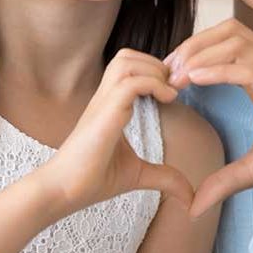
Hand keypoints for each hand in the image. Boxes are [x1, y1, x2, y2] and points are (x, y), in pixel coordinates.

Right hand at [41, 49, 192, 216]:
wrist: (62, 192)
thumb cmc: (92, 180)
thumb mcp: (137, 174)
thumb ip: (164, 177)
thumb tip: (190, 197)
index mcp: (110, 104)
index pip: (129, 66)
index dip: (154, 70)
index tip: (174, 89)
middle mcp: (105, 97)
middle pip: (127, 55)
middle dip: (156, 63)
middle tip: (174, 87)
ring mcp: (103, 102)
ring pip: (126, 61)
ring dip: (154, 70)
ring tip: (170, 91)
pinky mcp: (104, 113)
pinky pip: (129, 83)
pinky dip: (153, 84)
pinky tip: (167, 100)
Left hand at [164, 19, 252, 216]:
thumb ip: (224, 179)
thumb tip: (194, 206)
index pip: (228, 40)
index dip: (197, 48)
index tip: (170, 71)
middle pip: (230, 30)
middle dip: (195, 44)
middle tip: (168, 70)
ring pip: (238, 42)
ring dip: (202, 53)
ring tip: (177, 76)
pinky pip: (249, 68)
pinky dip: (219, 69)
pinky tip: (195, 79)